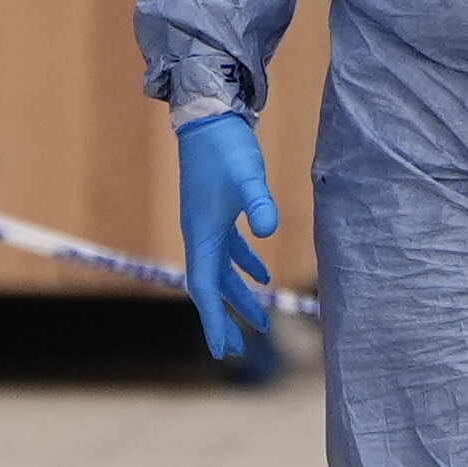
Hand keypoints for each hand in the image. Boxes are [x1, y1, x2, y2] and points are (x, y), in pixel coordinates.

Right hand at [178, 112, 277, 358]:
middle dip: (226, 318)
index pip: (204, 288)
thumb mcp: (247, 177)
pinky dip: (244, 264)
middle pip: (211, 286)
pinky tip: (262, 271)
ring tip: (260, 318)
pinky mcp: (217, 209)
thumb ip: (259, 203)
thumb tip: (269, 231)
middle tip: (239, 350)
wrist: (209, 115)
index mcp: (201, 233)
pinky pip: (228, 248)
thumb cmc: (226, 148)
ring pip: (220, 269)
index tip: (224, 351)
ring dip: (238, 293)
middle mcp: (199, 232)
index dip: (214, 320)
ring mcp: (206, 221)